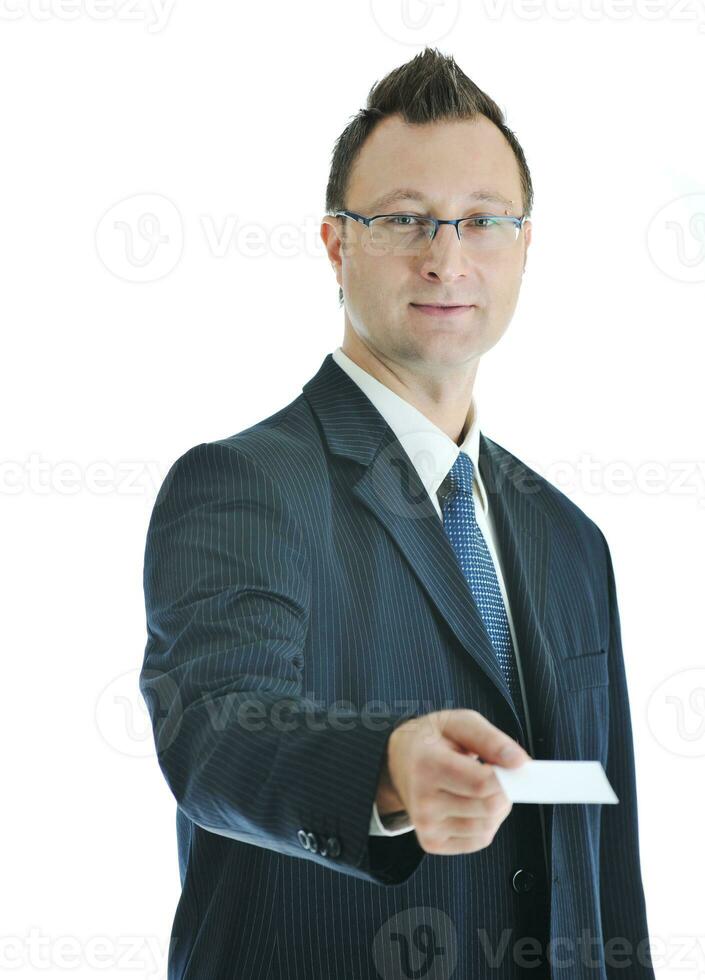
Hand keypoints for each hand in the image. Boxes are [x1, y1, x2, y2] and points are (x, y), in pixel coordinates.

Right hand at [382, 709, 529, 854]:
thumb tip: (520, 762)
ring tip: (479, 788)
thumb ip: (491, 739)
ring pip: (487, 827)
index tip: (509, 766)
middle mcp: (422, 800)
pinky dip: (485, 824)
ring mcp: (426, 825)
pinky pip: (478, 841)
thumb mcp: (458, 723)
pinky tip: (471, 804)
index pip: (481, 783)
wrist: (396, 762)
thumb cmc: (430, 740)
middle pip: (489, 807)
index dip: (505, 776)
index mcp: (427, 764)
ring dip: (496, 809)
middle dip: (504, 791)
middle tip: (494, 774)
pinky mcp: (431, 843)